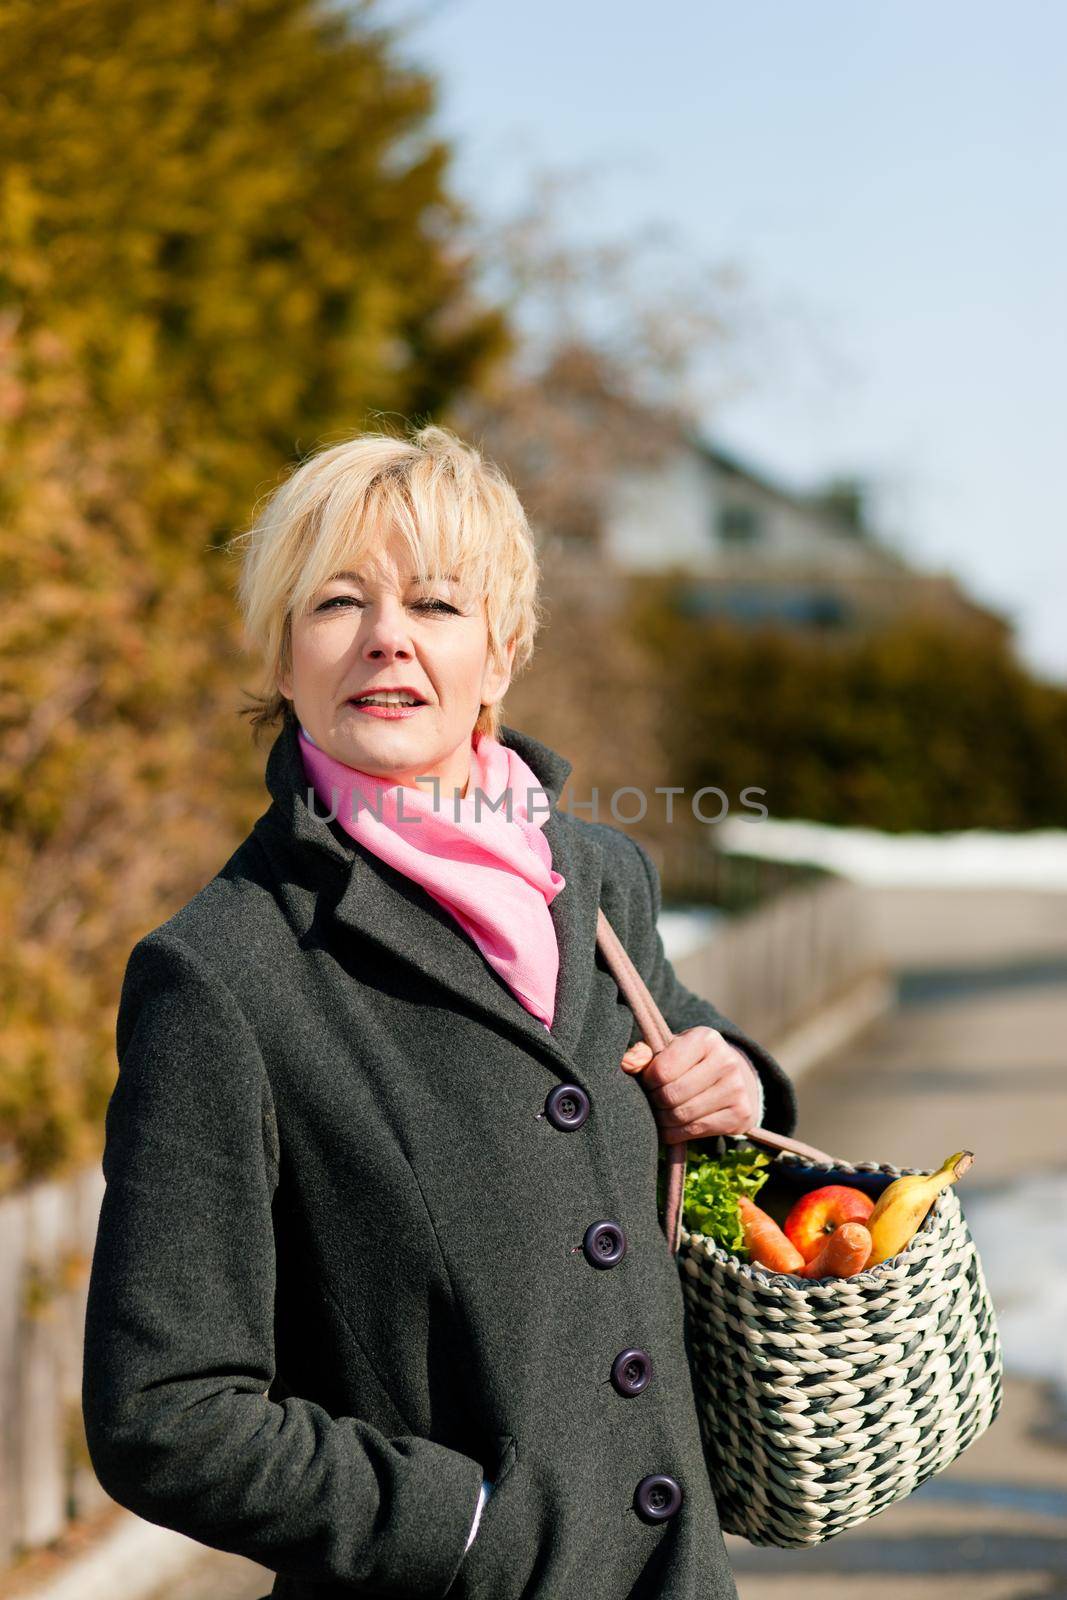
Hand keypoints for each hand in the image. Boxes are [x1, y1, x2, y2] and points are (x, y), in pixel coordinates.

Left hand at [620, 1027, 760, 1143]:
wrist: (732, 1077)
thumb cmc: (689, 1062)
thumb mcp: (670, 1049)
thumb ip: (643, 1054)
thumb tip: (626, 1063)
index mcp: (706, 1038)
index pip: (663, 1069)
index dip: (648, 1081)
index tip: (648, 1082)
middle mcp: (726, 1061)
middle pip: (671, 1095)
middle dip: (655, 1102)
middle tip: (653, 1101)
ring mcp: (737, 1089)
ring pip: (682, 1115)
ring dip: (663, 1120)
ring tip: (660, 1113)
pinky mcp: (740, 1114)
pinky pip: (695, 1131)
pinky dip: (675, 1133)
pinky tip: (671, 1127)